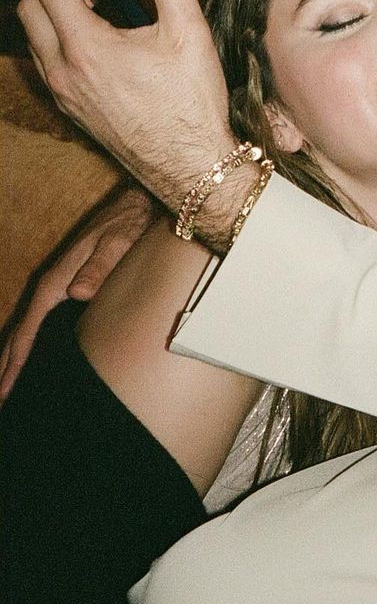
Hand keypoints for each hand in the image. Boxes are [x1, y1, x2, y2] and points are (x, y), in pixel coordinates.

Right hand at [0, 184, 155, 400]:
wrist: (136, 203)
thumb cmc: (128, 223)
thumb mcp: (118, 242)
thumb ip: (99, 267)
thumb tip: (76, 292)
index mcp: (57, 280)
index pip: (28, 329)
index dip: (14, 361)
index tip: (3, 390)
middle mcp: (53, 284)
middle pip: (20, 332)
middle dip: (6, 365)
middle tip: (1, 400)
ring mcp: (59, 284)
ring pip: (29, 327)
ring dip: (14, 354)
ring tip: (6, 384)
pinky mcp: (69, 284)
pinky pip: (41, 320)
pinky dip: (30, 340)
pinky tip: (34, 355)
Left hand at [13, 0, 236, 218]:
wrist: (192, 169)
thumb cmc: (192, 105)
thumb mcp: (188, 34)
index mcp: (87, 48)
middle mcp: (65, 72)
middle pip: (31, 8)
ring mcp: (66, 94)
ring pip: (38, 38)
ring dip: (56, 10)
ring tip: (101, 2)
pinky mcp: (74, 111)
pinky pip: (51, 63)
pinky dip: (64, 38)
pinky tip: (104, 41)